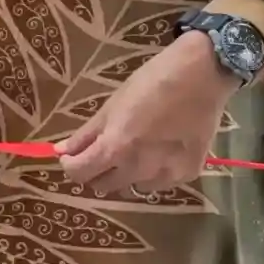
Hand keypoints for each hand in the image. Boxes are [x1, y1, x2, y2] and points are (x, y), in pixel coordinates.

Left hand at [56, 33, 234, 196]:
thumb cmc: (151, 83)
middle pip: (104, 186)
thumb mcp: (112, 105)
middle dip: (97, 171)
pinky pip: (160, 184)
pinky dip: (153, 174)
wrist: (202, 75)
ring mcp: (166, 174)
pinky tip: (160, 152)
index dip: (72, 165)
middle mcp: (139, 168)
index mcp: (115, 148)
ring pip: (132, 187)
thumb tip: (62, 151)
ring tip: (135, 151)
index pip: (79, 174)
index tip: (73, 156)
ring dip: (125, 175)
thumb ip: (87, 134)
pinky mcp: (188, 174)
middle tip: (104, 151)